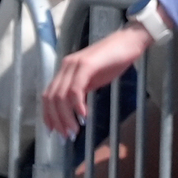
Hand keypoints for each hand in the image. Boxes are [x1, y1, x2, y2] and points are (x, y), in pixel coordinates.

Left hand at [42, 24, 150, 138]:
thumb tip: (75, 112)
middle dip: (57, 120)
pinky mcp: (86, 65)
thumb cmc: (114, 60)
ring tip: (75, 130)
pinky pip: (76, 89)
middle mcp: (66, 66)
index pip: (48, 95)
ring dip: (66, 116)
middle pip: (52, 98)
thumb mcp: (93, 79)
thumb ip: (81, 92)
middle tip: (66, 136)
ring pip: (61, 96)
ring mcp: (74, 65)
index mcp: (65, 70)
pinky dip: (77, 105)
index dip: (48, 115)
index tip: (54, 131)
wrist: (129, 42)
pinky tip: (84, 115)